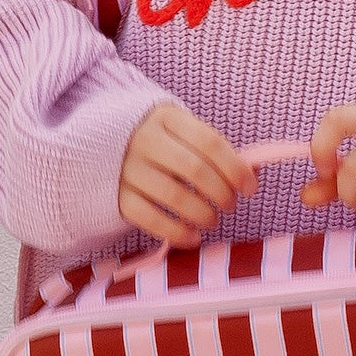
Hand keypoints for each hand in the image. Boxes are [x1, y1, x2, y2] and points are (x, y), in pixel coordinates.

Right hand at [117, 102, 255, 244]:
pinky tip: (192, 237)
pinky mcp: (118, 196)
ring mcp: (127, 168)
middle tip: (230, 205)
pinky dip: (176, 232)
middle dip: (222, 193)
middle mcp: (144, 140)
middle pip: (194, 169)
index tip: (249, 188)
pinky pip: (150, 218)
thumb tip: (252, 174)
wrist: (103, 148)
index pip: (210, 143)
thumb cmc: (160, 143)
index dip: (236, 168)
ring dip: (203, 214)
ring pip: (175, 196)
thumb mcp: (183, 133)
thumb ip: (216, 150)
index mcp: (166, 118)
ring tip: (211, 220)